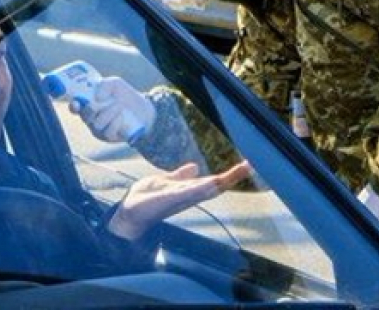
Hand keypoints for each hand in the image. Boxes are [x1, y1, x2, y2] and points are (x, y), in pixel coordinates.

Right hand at [76, 76, 156, 142]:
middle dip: (92, 109)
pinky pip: (108, 132)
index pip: (74, 107)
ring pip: (97, 124)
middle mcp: (91, 118)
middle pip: (84, 116)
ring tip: (119, 106)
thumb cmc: (125, 96)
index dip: (73, 106)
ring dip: (109, 113)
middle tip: (103, 101)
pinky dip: (116, 122)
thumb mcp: (116, 84)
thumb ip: (105, 84)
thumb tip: (97, 96)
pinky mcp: (108, 137)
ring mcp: (99, 129)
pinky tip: (121, 117)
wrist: (142, 110)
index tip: (77, 103)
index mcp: (88, 104)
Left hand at [107, 161, 251, 240]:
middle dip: (233, 176)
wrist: (128, 214)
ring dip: (222, 180)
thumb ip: (180, 176)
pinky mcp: (169, 199)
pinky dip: (201, 187)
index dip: (231, 174)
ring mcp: (181, 198)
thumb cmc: (146, 200)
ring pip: (206, 189)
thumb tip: (194, 167)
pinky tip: (212, 182)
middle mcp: (189, 195)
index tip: (247, 164)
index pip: (214, 180)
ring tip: (238, 170)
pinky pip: (188, 193)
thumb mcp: (165, 181)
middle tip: (250, 165)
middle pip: (216, 185)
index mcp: (190, 190)